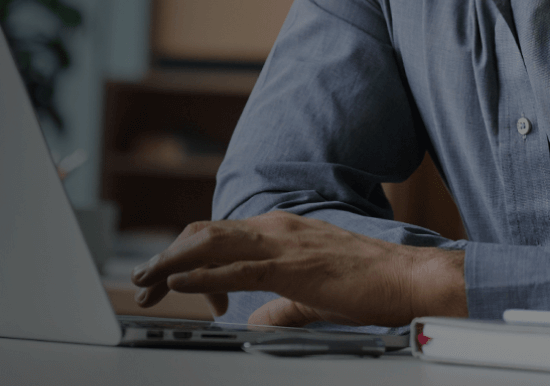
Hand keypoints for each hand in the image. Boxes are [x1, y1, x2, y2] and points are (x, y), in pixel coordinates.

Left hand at [128, 210, 464, 326]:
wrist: (408, 279)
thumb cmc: (369, 285)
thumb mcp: (312, 296)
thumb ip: (280, 306)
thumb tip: (257, 323)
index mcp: (280, 230)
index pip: (218, 236)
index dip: (186, 257)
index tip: (168, 283)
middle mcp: (276, 227)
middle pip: (204, 235)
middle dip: (167, 258)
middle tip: (141, 283)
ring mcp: (282, 242)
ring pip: (211, 244)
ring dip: (172, 262)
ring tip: (146, 280)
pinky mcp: (292, 266)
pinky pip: (236, 268)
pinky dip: (202, 275)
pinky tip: (180, 284)